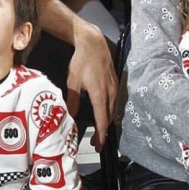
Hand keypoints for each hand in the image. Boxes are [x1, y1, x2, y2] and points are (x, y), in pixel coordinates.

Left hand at [66, 22, 116, 151]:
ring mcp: (116, 88)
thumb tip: (72, 115)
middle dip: (103, 132)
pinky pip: (115, 103)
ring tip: (99, 132)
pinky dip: (110, 112)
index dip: (101, 135)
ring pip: (113, 111)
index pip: (102, 120)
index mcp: (100, 95)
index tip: (98, 146)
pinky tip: (104, 115)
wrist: (94, 44)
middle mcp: (111, 93)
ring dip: (107, 122)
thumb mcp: (73, 81)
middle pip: (109, 118)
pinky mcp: (116, 84)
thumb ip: (73, 100)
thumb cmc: (81, 62)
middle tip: (96, 142)